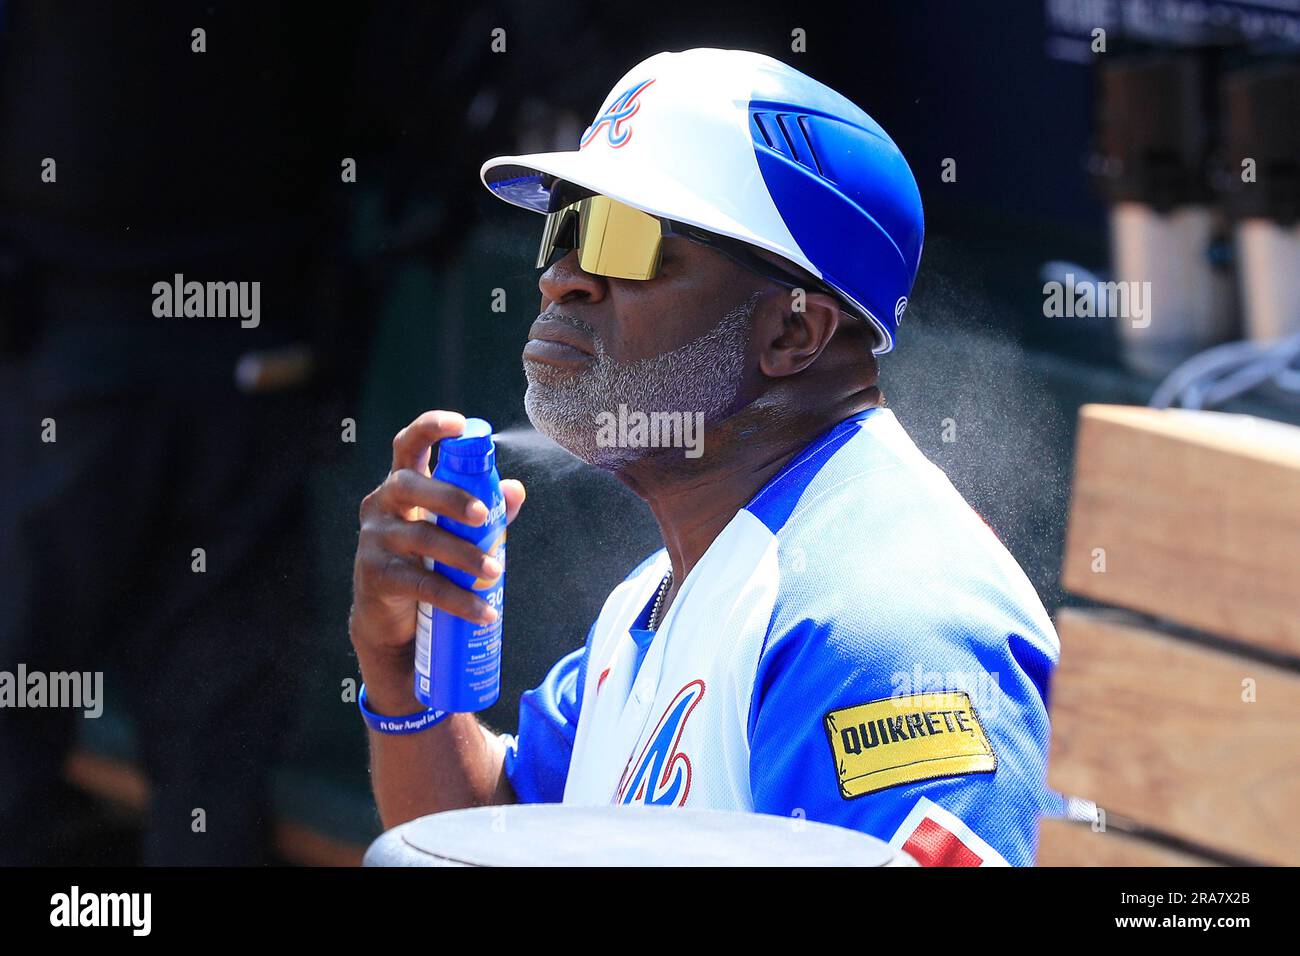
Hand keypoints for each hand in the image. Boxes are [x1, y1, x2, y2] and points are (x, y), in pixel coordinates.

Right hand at [349, 411, 524, 680]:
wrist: (393, 621)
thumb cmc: (428, 561)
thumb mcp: (455, 530)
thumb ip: (485, 507)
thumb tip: (516, 489)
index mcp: (402, 484)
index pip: (408, 445)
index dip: (430, 428)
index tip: (458, 423)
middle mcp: (382, 504)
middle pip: (411, 486)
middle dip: (450, 497)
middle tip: (484, 515)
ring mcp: (375, 540)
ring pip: (421, 537)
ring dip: (463, 554)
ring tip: (495, 571)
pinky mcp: (376, 576)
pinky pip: (422, 584)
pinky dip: (457, 598)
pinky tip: (483, 610)